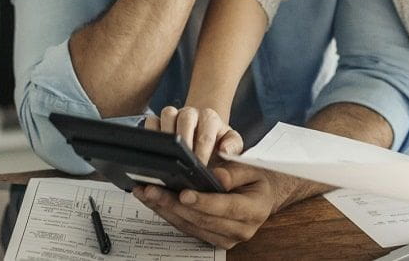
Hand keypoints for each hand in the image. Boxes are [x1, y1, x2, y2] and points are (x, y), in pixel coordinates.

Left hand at [133, 162, 280, 249]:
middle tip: (153, 190)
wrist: (261, 197)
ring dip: (165, 210)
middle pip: (203, 219)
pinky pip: (188, 229)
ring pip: (191, 226)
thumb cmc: (255, 180)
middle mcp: (241, 229)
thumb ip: (235, 172)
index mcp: (254, 209)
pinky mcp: (213, 240)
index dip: (203, 201)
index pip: (226, 207)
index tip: (183, 193)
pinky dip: (169, 215)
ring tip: (147, 193)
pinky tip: (155, 202)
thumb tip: (216, 176)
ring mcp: (226, 238)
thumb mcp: (251, 168)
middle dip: (174, 204)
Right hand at [144, 105, 242, 165]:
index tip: (200, 168)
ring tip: (168, 156)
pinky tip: (155, 151)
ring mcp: (173, 115)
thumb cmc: (218, 141)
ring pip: (167, 115)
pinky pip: (151, 121)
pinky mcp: (158, 120)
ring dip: (167, 136)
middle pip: (185, 119)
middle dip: (184, 142)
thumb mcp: (232, 144)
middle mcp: (191, 113)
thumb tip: (225, 151)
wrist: (204, 133)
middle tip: (184, 163)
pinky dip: (151, 134)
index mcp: (210, 118)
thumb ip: (234, 147)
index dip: (202, 152)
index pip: (206, 133)